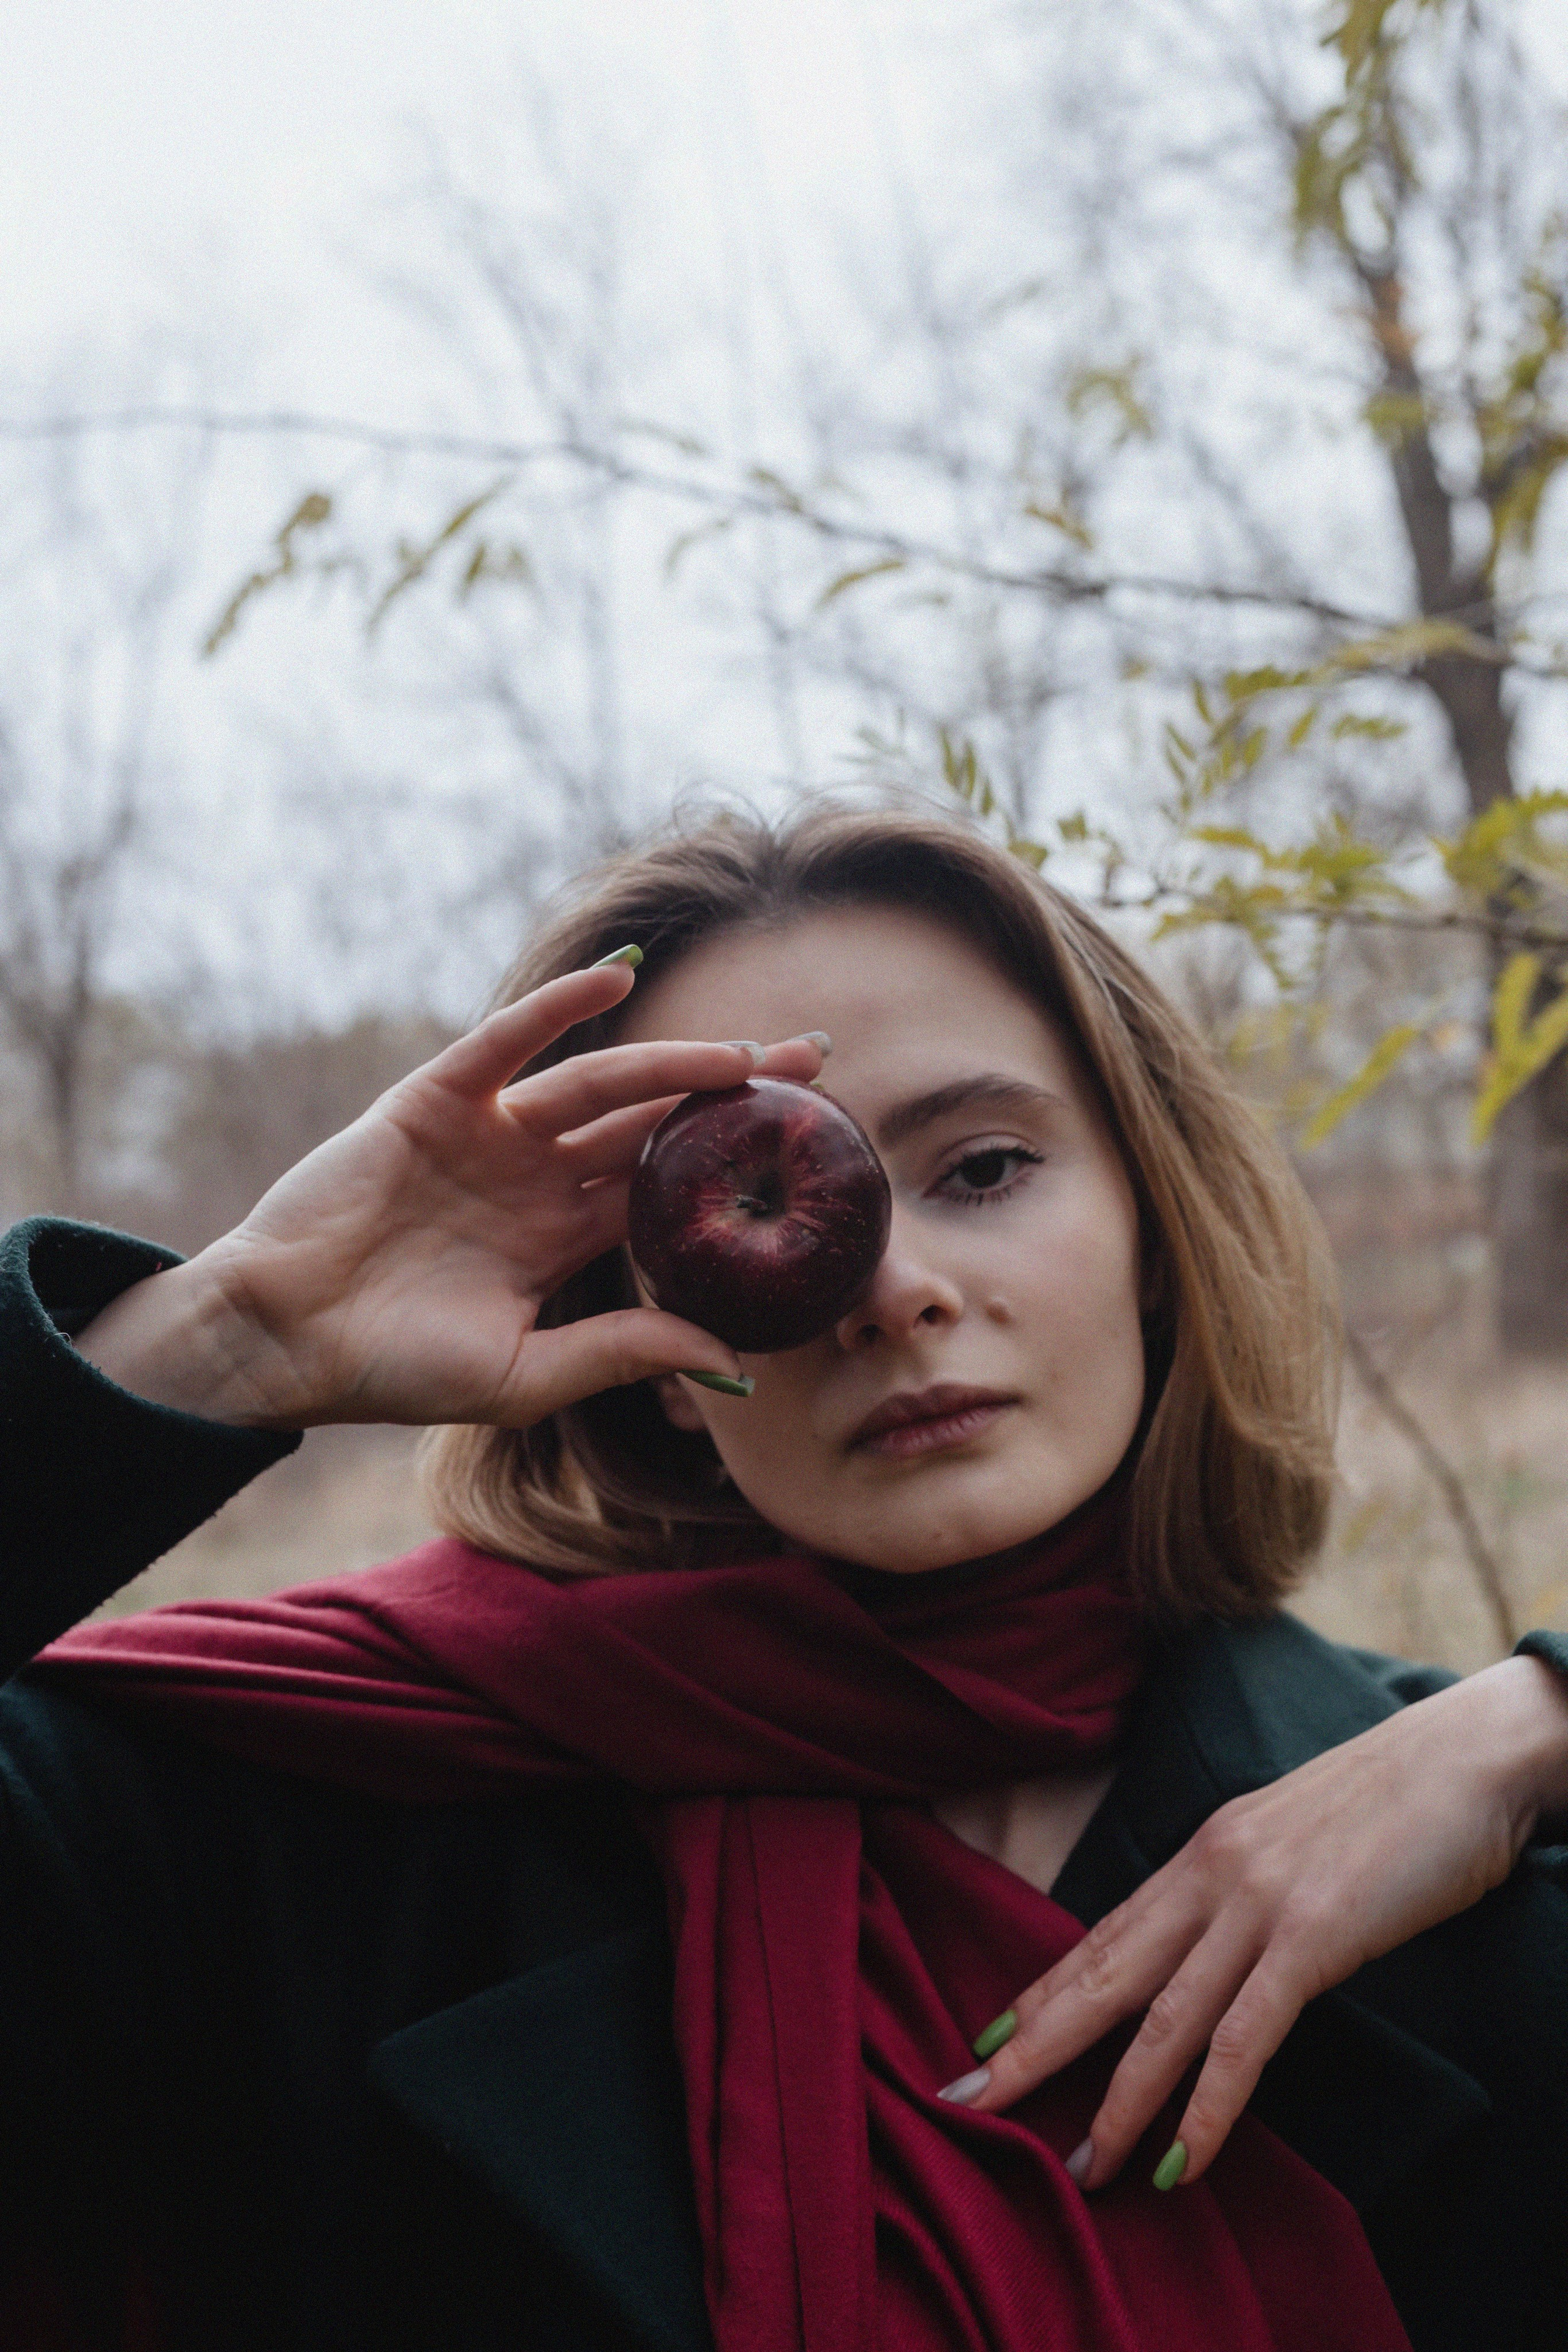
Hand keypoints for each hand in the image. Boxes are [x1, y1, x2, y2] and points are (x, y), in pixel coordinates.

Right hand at [74, 960, 824, 1429]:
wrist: (285, 1344)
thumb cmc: (396, 1371)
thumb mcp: (528, 1376)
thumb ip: (624, 1353)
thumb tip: (736, 1362)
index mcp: (563, 1236)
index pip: (669, 1186)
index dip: (735, 1161)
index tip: (813, 1144)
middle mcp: (537, 1175)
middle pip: (653, 1121)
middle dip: (730, 1092)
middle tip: (816, 1064)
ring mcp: (490, 1134)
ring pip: (599, 1083)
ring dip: (671, 1062)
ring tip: (746, 1056)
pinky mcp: (435, 1102)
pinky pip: (507, 1042)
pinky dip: (558, 1007)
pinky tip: (619, 981)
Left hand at [957, 1655, 1567, 2189]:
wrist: (1462, 1759)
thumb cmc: (1389, 1804)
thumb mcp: (1290, 1840)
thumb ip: (1242, 1887)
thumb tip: (1213, 1938)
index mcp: (1202, 1850)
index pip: (1104, 1932)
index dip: (1042, 1988)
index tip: (986, 2035)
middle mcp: (1210, 1873)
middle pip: (1103, 1974)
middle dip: (1033, 2046)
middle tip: (967, 2101)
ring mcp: (1256, 1905)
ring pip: (1163, 2019)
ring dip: (1116, 2103)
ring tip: (1077, 2167)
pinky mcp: (1311, 1938)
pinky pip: (1244, 2038)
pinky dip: (1206, 2106)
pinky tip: (1178, 2161)